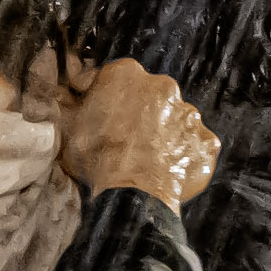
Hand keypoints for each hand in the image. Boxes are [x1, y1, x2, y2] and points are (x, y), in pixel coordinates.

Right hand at [58, 57, 215, 205]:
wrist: (131, 196)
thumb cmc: (95, 159)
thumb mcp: (67, 126)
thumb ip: (69, 104)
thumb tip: (64, 96)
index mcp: (126, 73)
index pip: (111, 79)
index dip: (101, 98)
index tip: (95, 114)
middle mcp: (163, 86)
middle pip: (148, 97)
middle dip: (138, 114)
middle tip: (123, 141)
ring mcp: (189, 115)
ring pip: (173, 120)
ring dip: (163, 134)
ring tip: (146, 160)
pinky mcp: (205, 142)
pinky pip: (194, 145)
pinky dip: (183, 155)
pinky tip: (168, 170)